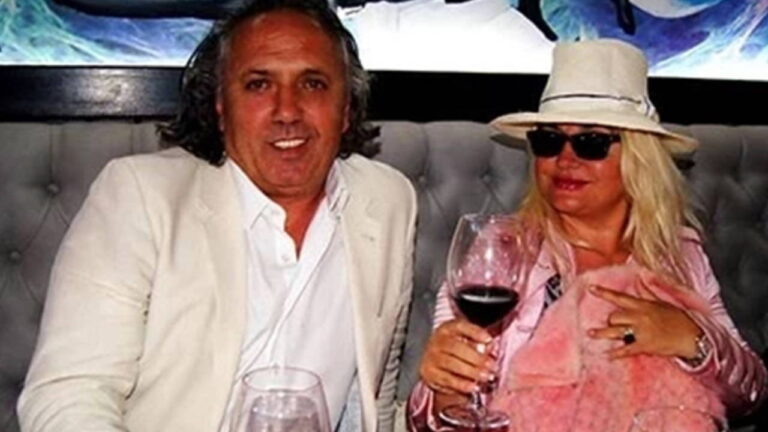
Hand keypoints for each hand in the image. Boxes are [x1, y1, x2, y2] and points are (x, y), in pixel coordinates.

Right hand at [419, 319, 496, 395]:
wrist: (436, 364)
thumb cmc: (456, 350)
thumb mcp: (467, 341)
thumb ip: (480, 344)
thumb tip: (492, 347)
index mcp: (447, 329)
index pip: (460, 326)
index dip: (475, 332)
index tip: (489, 340)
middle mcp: (437, 341)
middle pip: (456, 347)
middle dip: (476, 357)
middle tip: (492, 366)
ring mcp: (431, 357)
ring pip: (451, 364)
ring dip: (471, 371)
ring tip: (486, 377)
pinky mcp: (429, 373)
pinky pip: (447, 379)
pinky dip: (462, 384)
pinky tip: (474, 386)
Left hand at [587, 282, 702, 359]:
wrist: (692, 336)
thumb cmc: (679, 319)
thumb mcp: (663, 303)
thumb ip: (648, 293)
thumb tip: (640, 280)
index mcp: (643, 305)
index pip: (620, 297)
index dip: (604, 293)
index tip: (590, 288)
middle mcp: (640, 317)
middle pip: (614, 317)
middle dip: (611, 321)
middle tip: (612, 324)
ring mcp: (641, 332)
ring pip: (616, 331)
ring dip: (602, 333)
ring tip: (591, 333)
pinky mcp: (644, 346)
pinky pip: (625, 349)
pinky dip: (616, 353)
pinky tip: (608, 355)